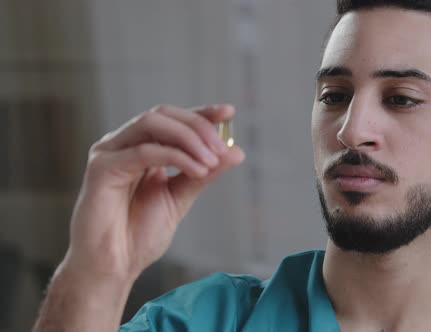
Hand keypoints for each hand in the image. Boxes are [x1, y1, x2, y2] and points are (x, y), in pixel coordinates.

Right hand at [63, 104, 243, 281]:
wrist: (114, 266)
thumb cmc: (139, 235)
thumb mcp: (180, 198)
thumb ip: (204, 174)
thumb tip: (236, 151)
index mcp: (141, 149)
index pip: (173, 119)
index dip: (201, 113)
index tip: (229, 112)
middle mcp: (124, 145)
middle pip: (163, 114)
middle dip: (198, 126)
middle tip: (223, 147)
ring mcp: (110, 153)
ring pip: (152, 123)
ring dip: (189, 138)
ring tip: (212, 160)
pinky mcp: (102, 167)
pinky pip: (144, 151)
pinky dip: (176, 156)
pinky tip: (197, 170)